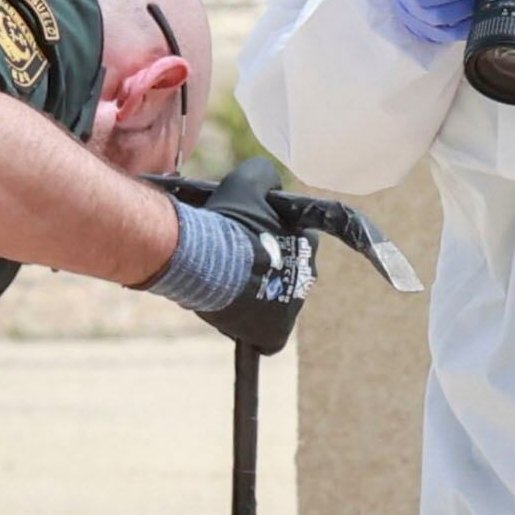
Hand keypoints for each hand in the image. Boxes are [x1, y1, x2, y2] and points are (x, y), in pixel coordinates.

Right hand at [147, 155, 317, 355]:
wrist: (206, 257)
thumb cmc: (227, 220)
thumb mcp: (247, 180)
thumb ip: (265, 176)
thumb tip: (271, 183)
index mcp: (307, 242)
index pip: (295, 241)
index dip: (270, 239)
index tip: (247, 239)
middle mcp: (308, 275)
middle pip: (286, 272)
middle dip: (266, 268)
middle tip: (234, 264)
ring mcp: (292, 306)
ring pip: (275, 302)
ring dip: (257, 297)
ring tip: (225, 290)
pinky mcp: (275, 333)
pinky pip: (270, 338)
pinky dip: (257, 332)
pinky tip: (238, 322)